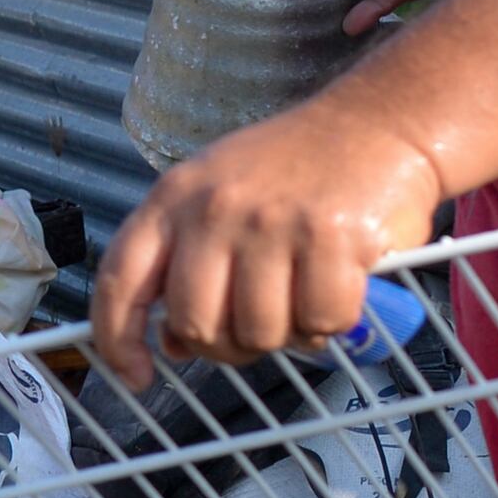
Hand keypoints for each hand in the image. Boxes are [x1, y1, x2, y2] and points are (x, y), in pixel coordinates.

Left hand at [84, 90, 444, 389]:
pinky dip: (335, 319)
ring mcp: (273, 223)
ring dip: (289, 333)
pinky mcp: (332, 238)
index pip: (121, 280)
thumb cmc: (297, 168)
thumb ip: (186, 264)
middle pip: (197, 324)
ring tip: (304, 294)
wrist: (378, 123)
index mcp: (175, 198)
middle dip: (228, 345)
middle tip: (258, 325)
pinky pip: (321, 322)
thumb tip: (173, 342)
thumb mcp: (219, 196)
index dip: (119, 339)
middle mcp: (216, 208)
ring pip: (261, 333)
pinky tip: (341, 284)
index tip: (136, 375)